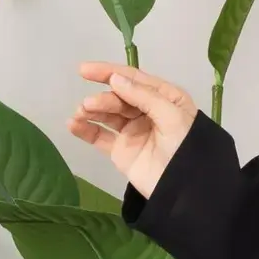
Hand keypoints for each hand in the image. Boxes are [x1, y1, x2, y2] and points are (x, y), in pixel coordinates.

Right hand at [70, 61, 200, 198]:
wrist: (184, 189)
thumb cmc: (186, 148)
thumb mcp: (171, 116)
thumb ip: (144, 96)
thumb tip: (115, 79)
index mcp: (164, 98)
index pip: (134, 79)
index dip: (110, 72)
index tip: (85, 70)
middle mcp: (147, 111)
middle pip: (119, 97)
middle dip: (103, 98)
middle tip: (88, 104)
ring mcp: (133, 130)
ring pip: (107, 114)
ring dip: (92, 110)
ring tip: (81, 113)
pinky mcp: (121, 150)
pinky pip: (99, 136)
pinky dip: (85, 129)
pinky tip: (73, 125)